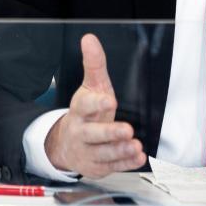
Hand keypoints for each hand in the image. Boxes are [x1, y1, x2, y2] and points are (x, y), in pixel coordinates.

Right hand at [44, 34, 146, 177]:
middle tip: (127, 130)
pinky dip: (126, 164)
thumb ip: (93, 64)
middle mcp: (82, 132)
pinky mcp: (97, 166)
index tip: (110, 100)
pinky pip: (112, 167)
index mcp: (80, 110)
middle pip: (94, 134)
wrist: (66, 144)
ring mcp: (88, 151)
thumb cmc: (85, 111)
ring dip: (120, 150)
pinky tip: (138, 158)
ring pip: (104, 153)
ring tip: (135, 146)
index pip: (86, 106)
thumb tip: (89, 38)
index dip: (97, 104)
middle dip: (110, 133)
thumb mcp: (90, 85)